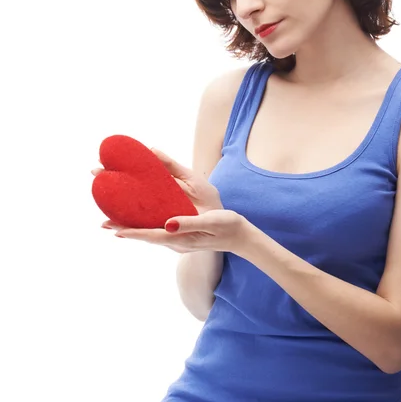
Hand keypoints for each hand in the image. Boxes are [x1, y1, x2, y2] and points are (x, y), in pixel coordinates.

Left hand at [92, 148, 234, 252]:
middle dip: (124, 228)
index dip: (132, 232)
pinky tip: (138, 218)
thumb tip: (168, 223)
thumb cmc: (227, 226)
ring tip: (112, 220)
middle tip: (102, 222)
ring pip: (149, 233)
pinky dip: (143, 225)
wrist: (239, 236)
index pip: (152, 235)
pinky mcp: (180, 234)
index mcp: (181, 238)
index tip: (113, 229)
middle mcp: (175, 241)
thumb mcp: (211, 222)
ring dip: (131, 227)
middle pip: (145, 235)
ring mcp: (177, 239)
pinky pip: (157, 230)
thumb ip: (189, 223)